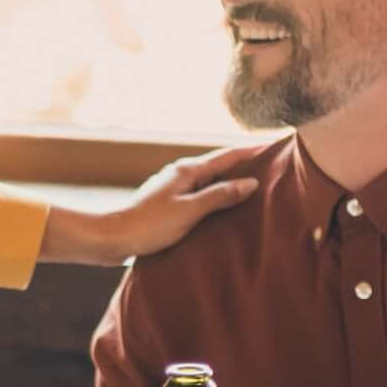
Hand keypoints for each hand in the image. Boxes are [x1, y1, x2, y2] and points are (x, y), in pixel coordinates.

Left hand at [39, 148, 256, 265]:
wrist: (113, 239)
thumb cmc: (149, 225)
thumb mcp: (189, 211)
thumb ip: (220, 196)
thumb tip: (250, 183)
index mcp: (187, 170)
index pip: (227, 156)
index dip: (251, 152)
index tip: (274, 147)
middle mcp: (180, 174)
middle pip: (219, 167)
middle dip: (244, 167)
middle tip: (273, 169)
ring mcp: (173, 188)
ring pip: (209, 182)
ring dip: (230, 184)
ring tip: (256, 190)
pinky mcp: (168, 204)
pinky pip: (200, 196)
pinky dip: (216, 198)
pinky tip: (224, 210)